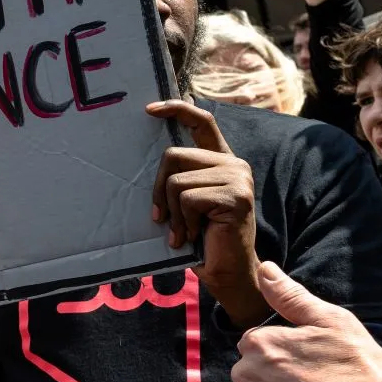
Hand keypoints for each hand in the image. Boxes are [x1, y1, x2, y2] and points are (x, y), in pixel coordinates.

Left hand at [147, 100, 266, 326]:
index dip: (176, 110)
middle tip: (162, 218)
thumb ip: (177, 177)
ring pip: (176, 181)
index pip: (202, 122)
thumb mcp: (185, 202)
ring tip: (183, 231)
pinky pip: (186, 198)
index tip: (148, 110)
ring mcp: (237, 178)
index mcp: (221, 161)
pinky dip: (182, 222)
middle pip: (173, 155)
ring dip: (171, 212)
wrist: (226, 272)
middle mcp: (233, 164)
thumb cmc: (200, 240)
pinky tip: (192, 236)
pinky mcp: (235, 195)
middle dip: (158, 190)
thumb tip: (144, 159)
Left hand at [230, 261, 381, 381]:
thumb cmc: (358, 367)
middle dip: (273, 377)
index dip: (283, 353)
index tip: (307, 363)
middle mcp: (245, 374)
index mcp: (258, 343)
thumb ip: (290, 296)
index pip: (256, 344)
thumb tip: (264, 269)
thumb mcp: (330, 321)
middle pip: (250, 372)